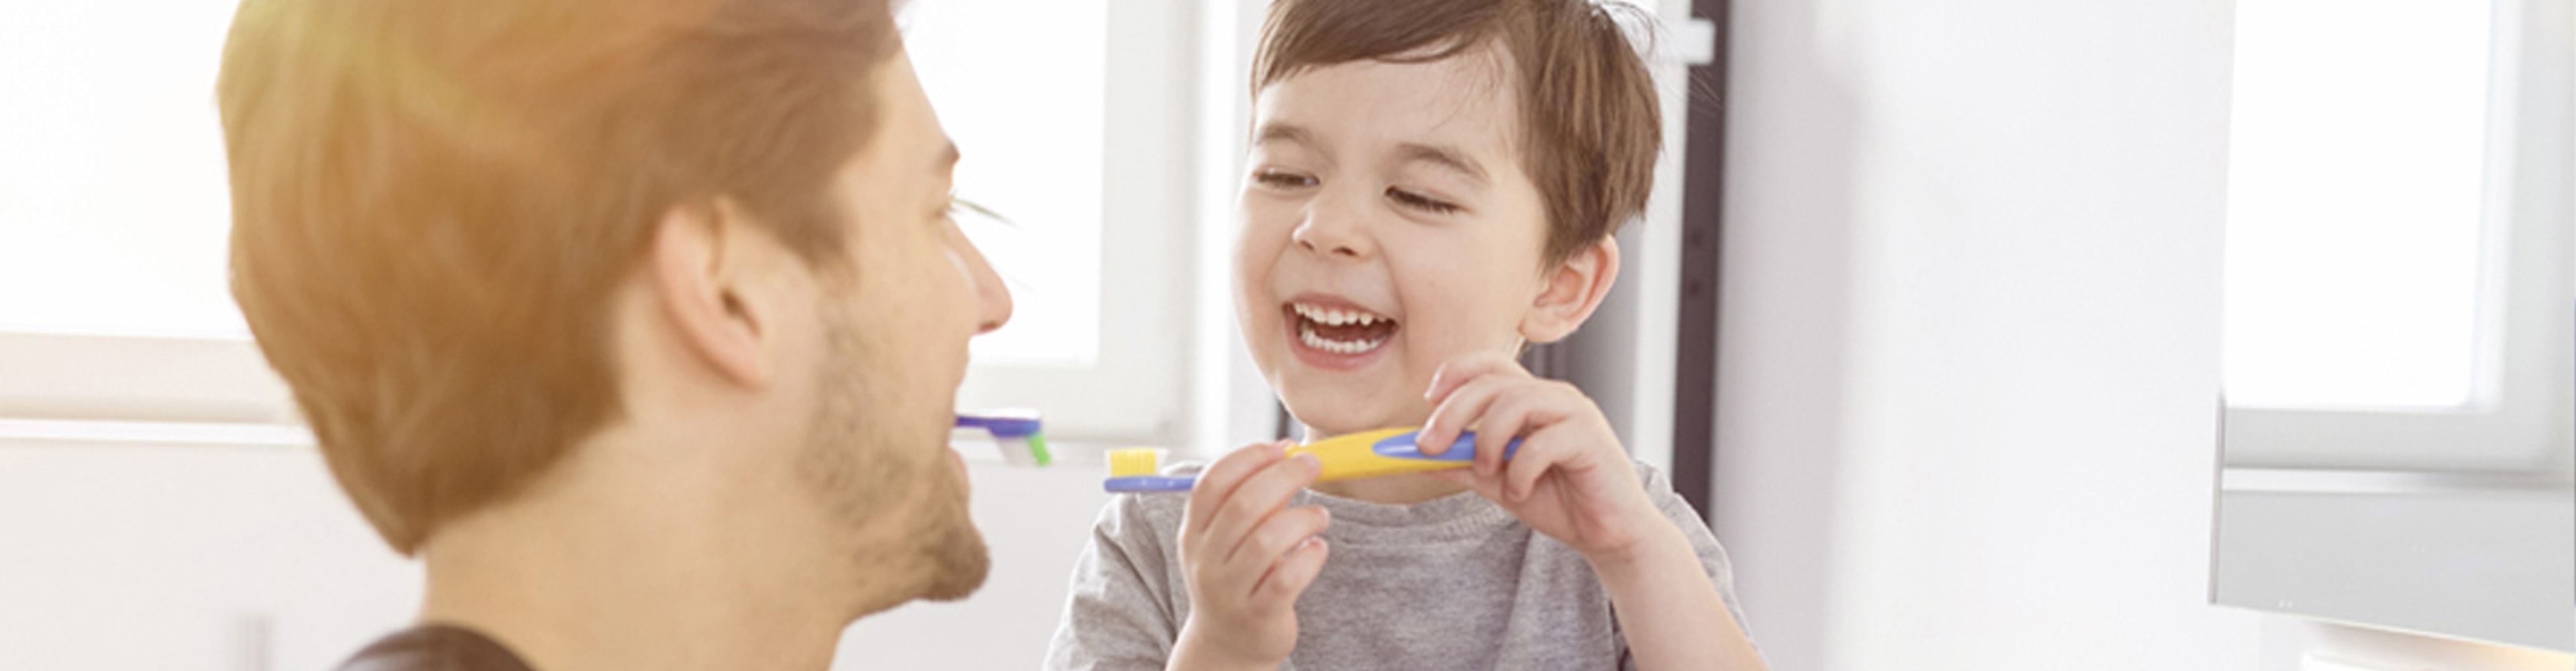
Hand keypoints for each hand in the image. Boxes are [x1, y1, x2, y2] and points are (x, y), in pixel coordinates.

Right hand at [1169, 441, 1330, 670]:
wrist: (1228, 645)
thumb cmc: (1238, 577)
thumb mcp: (1230, 538)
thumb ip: (1253, 498)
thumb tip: (1288, 451)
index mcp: (1194, 533)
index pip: (1212, 483)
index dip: (1247, 458)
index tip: (1281, 448)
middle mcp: (1206, 561)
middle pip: (1242, 506)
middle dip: (1283, 477)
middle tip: (1313, 464)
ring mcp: (1229, 590)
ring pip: (1267, 541)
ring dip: (1302, 518)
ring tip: (1320, 517)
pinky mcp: (1258, 615)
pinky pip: (1287, 578)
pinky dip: (1309, 557)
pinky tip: (1318, 549)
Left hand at [1415, 351, 1661, 561]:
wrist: (1609, 533)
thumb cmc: (1561, 501)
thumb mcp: (1499, 483)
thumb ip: (1464, 465)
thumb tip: (1418, 456)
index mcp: (1531, 399)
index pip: (1490, 364)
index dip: (1455, 372)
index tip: (1428, 400)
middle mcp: (1553, 397)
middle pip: (1494, 381)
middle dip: (1453, 411)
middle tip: (1429, 445)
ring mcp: (1574, 414)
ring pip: (1517, 402)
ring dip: (1488, 439)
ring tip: (1487, 472)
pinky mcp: (1591, 439)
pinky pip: (1543, 441)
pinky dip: (1521, 469)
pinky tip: (1521, 491)